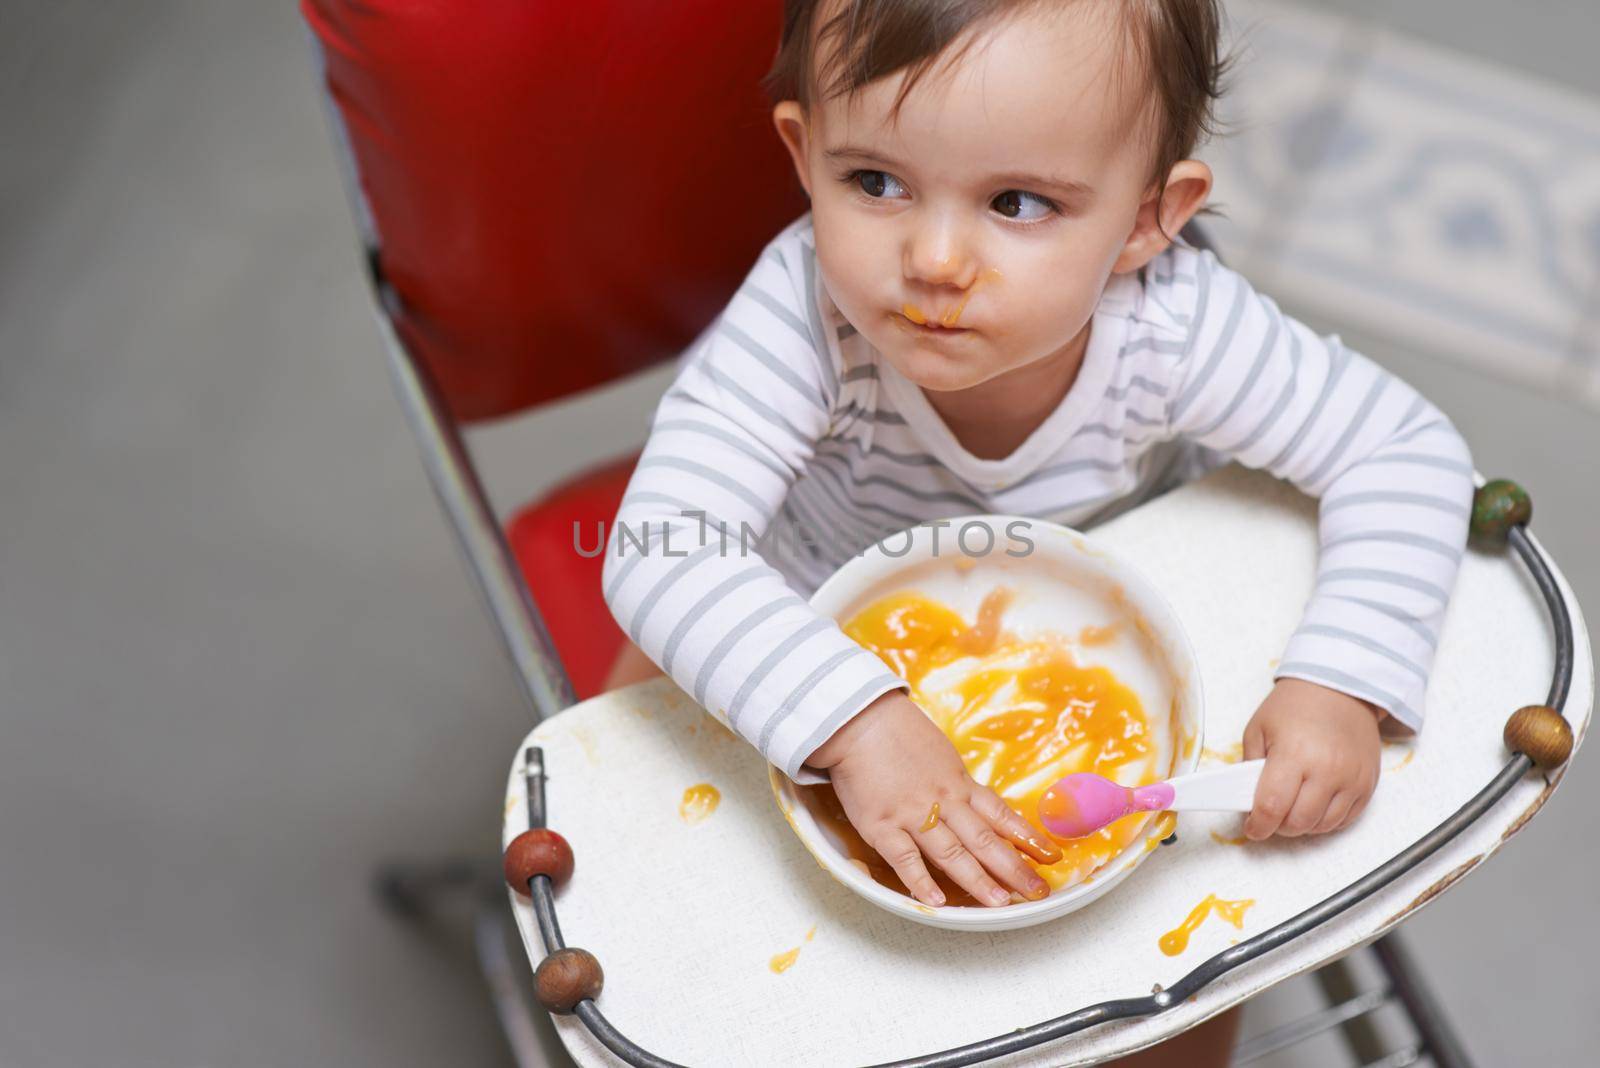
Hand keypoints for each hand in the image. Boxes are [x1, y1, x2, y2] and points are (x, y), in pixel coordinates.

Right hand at [805, 690, 1059, 906]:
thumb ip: (955, 781)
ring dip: (978, 880)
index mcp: (959, 783)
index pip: (1001, 814)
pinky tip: (936, 901)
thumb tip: (973, 801)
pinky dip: (921, 881)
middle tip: (1038, 891)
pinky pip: (905, 859)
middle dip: (1015, 869)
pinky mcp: (882, 826)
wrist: (858, 719)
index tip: (1051, 857)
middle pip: (985, 840)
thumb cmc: (897, 731)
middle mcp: (944, 801)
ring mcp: (913, 815)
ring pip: (952, 854)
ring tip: (1001, 903)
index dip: (1027, 837)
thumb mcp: (940, 753)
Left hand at [1243, 678, 1383, 839]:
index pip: (1272, 807)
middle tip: (1270, 815)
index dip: (1258, 825)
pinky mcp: (1367, 784)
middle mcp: (1327, 770)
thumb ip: (1248, 766)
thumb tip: (1245, 798)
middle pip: (1298, 823)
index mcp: (1293, 754)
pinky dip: (1326, 820)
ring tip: (1292, 807)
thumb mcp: (1259, 729)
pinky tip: (1314, 804)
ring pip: (1323, 826)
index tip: (1252, 827)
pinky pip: (1345, 819)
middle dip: (1278, 826)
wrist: (1340, 689)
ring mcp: (1351, 779)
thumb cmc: (1295, 706)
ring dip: (1303, 825)